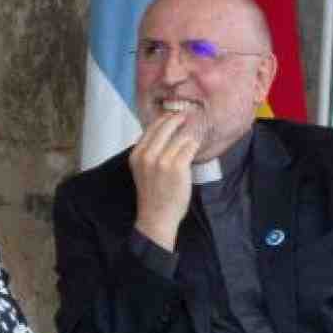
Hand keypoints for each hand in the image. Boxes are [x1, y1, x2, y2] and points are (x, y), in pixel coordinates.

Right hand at [129, 110, 200, 249]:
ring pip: (180, 137)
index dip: (164, 119)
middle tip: (187, 115)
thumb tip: (164, 133)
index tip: (173, 115)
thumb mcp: (142, 170)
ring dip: (188, 134)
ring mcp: (162, 161)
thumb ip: (148, 152)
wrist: (156, 216)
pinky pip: (189, 147)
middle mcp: (147, 155)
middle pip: (164, 127)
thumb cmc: (151, 194)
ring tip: (194, 132)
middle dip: (177, 119)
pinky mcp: (178, 167)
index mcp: (136, 155)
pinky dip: (194, 145)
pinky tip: (196, 145)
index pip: (151, 129)